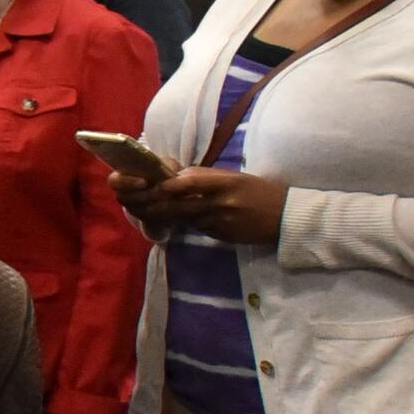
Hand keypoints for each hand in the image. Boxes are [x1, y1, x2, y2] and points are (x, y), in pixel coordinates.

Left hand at [130, 165, 285, 245]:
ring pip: (181, 218)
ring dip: (159, 213)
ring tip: (137, 207)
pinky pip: (195, 227)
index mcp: (225, 182)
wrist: (287, 217)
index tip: (144, 183)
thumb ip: (204, 179)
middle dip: (148, 203)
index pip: (188, 183)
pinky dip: (180, 222)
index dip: (164, 186)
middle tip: (126, 199)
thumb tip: (173, 178)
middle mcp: (219, 203)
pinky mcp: (220, 236)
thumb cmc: (260, 191)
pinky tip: (166, 218)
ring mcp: (219, 222)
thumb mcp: (235, 178)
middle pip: (176, 205)